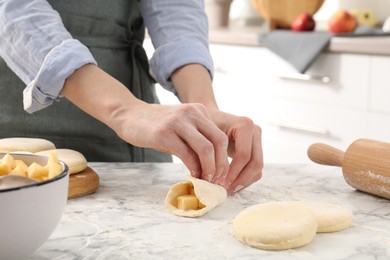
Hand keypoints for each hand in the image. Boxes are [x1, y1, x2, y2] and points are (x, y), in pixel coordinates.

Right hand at [113, 102, 229, 182]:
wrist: (129, 115)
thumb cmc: (156, 125)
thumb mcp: (181, 126)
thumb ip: (196, 139)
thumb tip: (211, 167)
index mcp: (199, 110)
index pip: (221, 137)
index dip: (224, 159)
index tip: (221, 175)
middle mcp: (191, 113)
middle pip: (218, 141)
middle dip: (220, 165)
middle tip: (216, 180)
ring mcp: (177, 122)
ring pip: (205, 148)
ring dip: (209, 169)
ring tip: (205, 180)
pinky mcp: (163, 133)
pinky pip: (186, 154)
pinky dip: (193, 168)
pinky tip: (192, 174)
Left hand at [209, 110, 262, 194]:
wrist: (212, 118)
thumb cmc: (206, 126)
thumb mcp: (206, 135)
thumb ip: (209, 153)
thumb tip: (207, 176)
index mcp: (244, 125)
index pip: (243, 155)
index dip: (233, 172)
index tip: (220, 183)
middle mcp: (255, 131)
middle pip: (255, 163)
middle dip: (240, 179)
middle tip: (224, 190)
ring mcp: (258, 140)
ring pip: (257, 168)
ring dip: (243, 182)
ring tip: (227, 190)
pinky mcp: (258, 149)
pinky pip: (256, 169)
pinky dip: (245, 179)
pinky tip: (231, 185)